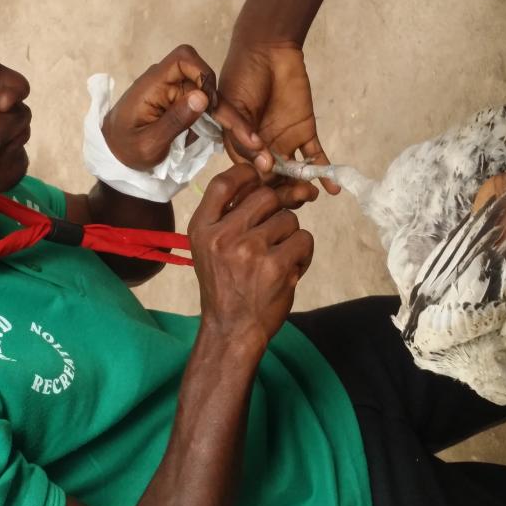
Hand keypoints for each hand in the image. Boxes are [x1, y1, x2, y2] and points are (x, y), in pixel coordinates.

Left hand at [103, 45, 265, 171]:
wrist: (115, 157)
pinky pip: (205, 106)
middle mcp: (166, 83)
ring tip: (249, 141)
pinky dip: (220, 122)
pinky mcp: (181, 104)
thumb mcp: (148, 144)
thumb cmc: (125, 151)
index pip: (183, 58)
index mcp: (152, 85)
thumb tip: (203, 97)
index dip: (202, 73)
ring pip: (209, 94)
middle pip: (204, 78)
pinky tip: (235, 138)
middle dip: (223, 105)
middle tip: (244, 134)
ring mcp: (175, 93)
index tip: (210, 103)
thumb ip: (174, 121)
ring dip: (226, 116)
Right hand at [189, 164, 313, 348]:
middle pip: (265, 196)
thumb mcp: (210, 249)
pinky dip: (303, 254)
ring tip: (278, 258)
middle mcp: (222, 236)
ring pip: (288, 219)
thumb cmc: (225, 287)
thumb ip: (229, 217)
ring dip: (290, 236)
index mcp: (202, 229)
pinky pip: (303, 239)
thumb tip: (268, 182)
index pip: (222, 183)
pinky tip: (290, 269)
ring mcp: (249, 250)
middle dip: (278, 209)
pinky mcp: (275, 266)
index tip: (260, 179)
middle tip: (276, 230)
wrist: (231, 330)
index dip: (246, 174)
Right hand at [219, 38, 340, 207]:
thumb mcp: (233, 106)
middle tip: (294, 199)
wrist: (268, 48)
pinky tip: (333, 187)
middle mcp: (262, 149)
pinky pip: (315, 156)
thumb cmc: (242, 74)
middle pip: (272, 181)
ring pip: (294, 173)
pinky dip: (324, 171)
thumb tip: (261, 163)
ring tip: (310, 196)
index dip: (256, 188)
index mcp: (240, 146)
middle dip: (282, 194)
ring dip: (302, 187)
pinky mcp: (305, 132)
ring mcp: (284, 142)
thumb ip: (241, 134)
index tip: (266, 196)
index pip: (248, 175)